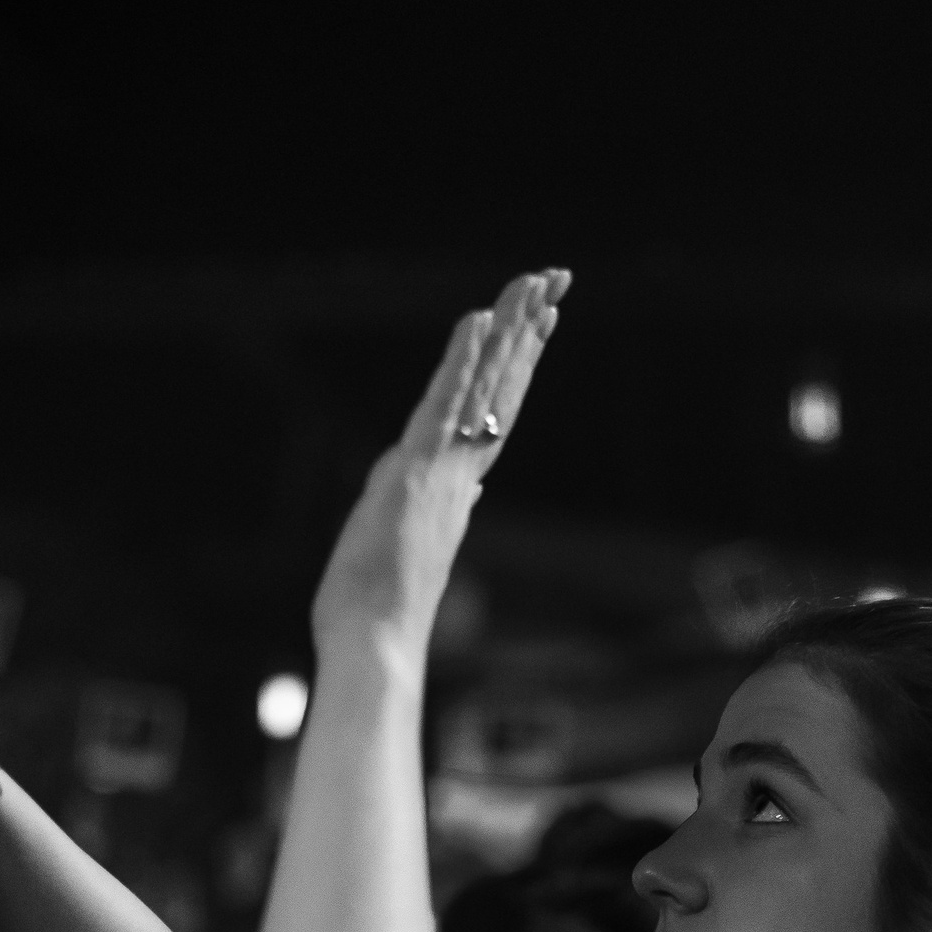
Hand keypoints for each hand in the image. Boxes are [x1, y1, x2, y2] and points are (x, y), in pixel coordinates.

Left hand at [310, 268, 568, 675]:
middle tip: (556, 283)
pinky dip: (462, 360)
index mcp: (455, 492)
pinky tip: (478, 317)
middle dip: (528, 334)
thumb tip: (468, 492)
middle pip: (502, 391)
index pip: (494, 416)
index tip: (538, 324)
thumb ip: (439, 512)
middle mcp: (459, 476)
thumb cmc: (379, 618)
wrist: (375, 649)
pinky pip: (443, 404)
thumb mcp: (410, 551)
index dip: (517, 368)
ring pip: (482, 389)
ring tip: (536, 283)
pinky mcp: (415, 473)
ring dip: (509, 331)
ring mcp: (441, 472)